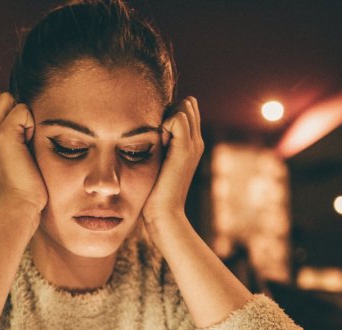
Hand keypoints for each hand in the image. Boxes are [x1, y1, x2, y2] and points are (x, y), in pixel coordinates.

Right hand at [0, 90, 47, 217]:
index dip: (11, 113)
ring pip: (8, 98)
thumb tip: (20, 117)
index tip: (19, 141)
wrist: (20, 206)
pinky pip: (22, 109)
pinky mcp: (2, 135)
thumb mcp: (9, 160)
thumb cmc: (23, 186)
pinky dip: (31, 124)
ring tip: (25, 143)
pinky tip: (28, 146)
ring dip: (23, 116)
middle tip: (23, 139)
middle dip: (16, 110)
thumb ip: (7, 138)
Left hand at [142, 96, 204, 226]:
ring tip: (157, 142)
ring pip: (184, 107)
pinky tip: (157, 143)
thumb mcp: (156, 162)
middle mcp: (196, 142)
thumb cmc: (153, 192)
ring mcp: (193, 144)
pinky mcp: (185, 149)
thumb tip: (146, 127)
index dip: (168, 114)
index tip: (155, 136)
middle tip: (156, 137)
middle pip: (187, 104)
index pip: (185, 109)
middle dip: (169, 112)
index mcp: (190, 144)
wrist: (163, 213)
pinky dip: (164, 123)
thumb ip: (157, 144)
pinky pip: (178, 117)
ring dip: (166, 118)